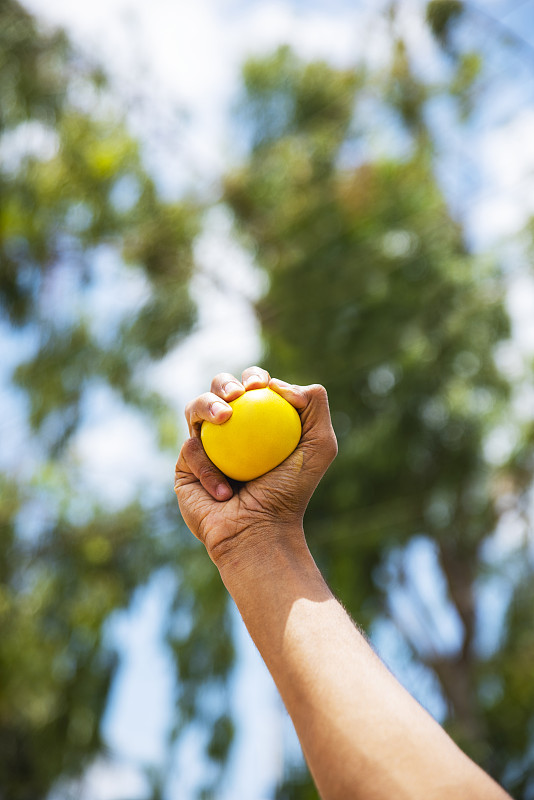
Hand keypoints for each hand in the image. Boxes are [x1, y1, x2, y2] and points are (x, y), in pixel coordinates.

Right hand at [174, 366, 336, 568]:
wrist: (258, 533)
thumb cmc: (290, 492)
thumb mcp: (320, 446)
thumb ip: (314, 406)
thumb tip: (282, 384)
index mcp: (258, 421)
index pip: (252, 387)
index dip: (253, 378)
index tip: (260, 387)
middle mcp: (230, 431)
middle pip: (218, 389)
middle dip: (223, 383)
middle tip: (236, 395)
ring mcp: (205, 446)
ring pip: (194, 409)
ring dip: (206, 406)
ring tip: (223, 418)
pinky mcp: (184, 466)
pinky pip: (190, 450)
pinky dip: (209, 468)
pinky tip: (226, 490)